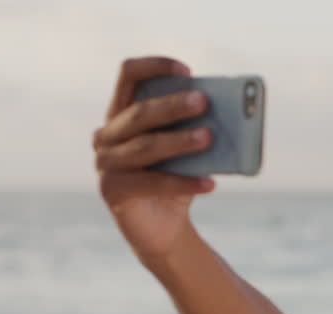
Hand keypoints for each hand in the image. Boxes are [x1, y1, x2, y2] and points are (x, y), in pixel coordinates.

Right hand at [93, 57, 215, 261]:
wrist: (163, 227)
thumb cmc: (176, 178)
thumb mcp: (186, 151)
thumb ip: (196, 130)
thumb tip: (226, 117)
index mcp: (122, 113)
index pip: (129, 75)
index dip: (154, 67)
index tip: (187, 70)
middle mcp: (106, 135)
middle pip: (140, 113)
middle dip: (173, 106)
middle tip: (203, 102)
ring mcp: (105, 163)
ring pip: (146, 147)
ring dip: (179, 141)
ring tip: (209, 138)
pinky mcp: (112, 190)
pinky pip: (153, 183)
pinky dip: (185, 182)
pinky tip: (211, 184)